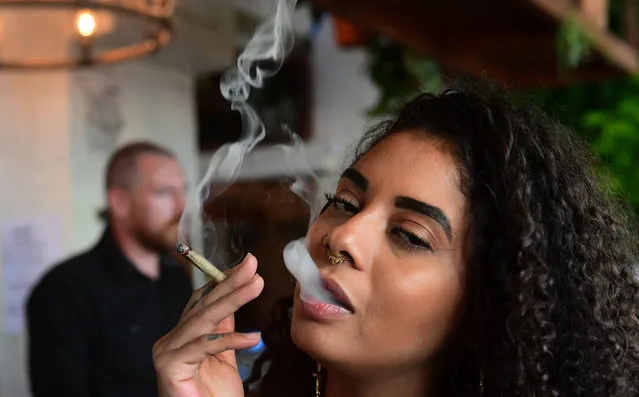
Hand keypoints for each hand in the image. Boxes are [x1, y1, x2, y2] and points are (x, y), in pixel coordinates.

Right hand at [153, 253, 263, 396]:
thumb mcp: (225, 357)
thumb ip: (225, 329)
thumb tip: (234, 297)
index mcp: (183, 336)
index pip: (203, 301)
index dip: (224, 281)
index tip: (247, 263)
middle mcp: (170, 340)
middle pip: (204, 305)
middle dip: (231, 283)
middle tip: (253, 264)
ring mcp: (167, 353)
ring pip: (204, 320)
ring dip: (233, 299)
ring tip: (257, 285)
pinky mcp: (170, 366)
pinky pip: (204, 347)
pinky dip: (231, 340)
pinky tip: (255, 337)